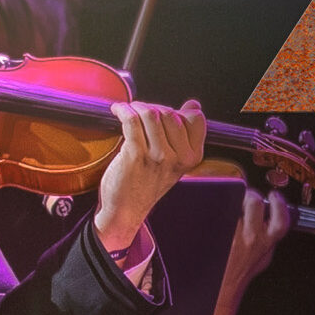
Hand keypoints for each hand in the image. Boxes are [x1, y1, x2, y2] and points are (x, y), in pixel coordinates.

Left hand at [95, 100, 206, 250]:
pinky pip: (131, 120)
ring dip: (137, 107)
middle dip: (153, 107)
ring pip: (151, 114)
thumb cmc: (146, 184)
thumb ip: (185, 135)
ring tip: (129, 110)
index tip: (162, 111)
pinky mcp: (135, 155)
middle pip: (170, 113)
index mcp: (192, 157)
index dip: (177, 110)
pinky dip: (123, 110)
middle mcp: (178, 157)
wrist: (126, 210)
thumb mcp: (174, 163)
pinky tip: (118, 110)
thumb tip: (193, 105)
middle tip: (140, 111)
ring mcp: (157, 156)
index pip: (196, 119)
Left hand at [222, 189, 289, 299]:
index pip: (280, 218)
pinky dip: (221, 208)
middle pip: (254, 202)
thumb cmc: (244, 270)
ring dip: (234, 199)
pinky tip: (221, 213)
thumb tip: (271, 218)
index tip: (274, 196)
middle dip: (252, 194)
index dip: (279, 203)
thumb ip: (270, 236)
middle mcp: (249, 237)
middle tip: (248, 196)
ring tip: (233, 204)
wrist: (224, 284)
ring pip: (234, 204)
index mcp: (265, 241)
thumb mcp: (265, 255)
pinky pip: (220, 213)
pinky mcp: (217, 232)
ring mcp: (232, 233)